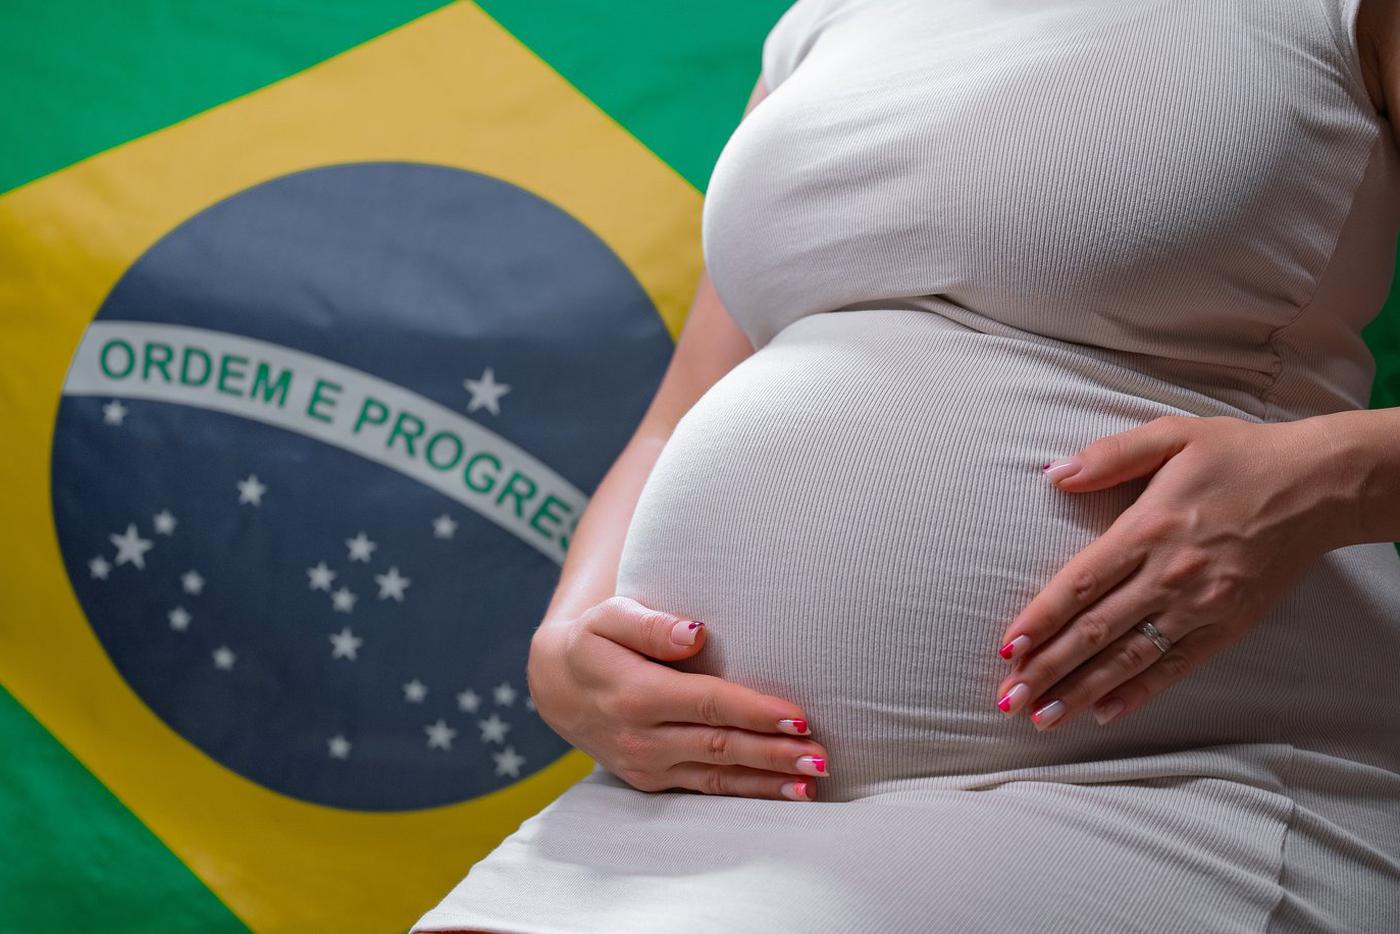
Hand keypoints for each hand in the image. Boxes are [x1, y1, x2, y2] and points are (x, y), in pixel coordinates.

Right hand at [528, 595, 830, 799]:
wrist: (556, 687)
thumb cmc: (594, 641)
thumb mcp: (610, 617)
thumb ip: (652, 625)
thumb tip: (697, 633)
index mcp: (636, 693)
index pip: (708, 704)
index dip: (755, 711)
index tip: (798, 717)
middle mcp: (642, 738)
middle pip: (720, 746)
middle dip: (774, 753)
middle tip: (821, 757)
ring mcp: (647, 766)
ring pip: (718, 776)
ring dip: (768, 781)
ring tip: (812, 781)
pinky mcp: (653, 782)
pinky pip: (706, 789)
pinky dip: (747, 794)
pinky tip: (784, 794)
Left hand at [991, 414, 1346, 731]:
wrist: (1320, 486)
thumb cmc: (1238, 455)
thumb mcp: (1172, 435)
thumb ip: (1110, 456)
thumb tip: (1055, 473)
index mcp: (1150, 528)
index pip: (1081, 583)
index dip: (1041, 618)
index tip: (1008, 646)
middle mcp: (1171, 574)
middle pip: (1097, 630)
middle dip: (1048, 668)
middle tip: (1010, 698)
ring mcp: (1202, 606)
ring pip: (1130, 657)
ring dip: (1082, 690)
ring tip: (1044, 717)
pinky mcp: (1229, 627)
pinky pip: (1176, 667)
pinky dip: (1139, 693)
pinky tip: (1104, 712)